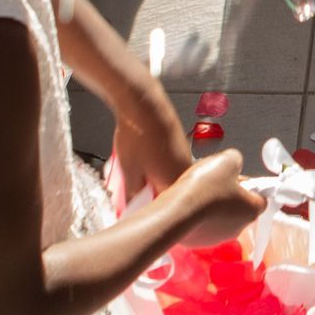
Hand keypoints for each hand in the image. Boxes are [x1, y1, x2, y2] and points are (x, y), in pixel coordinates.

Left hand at [113, 85, 191, 204]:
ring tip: (133, 168)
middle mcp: (185, 172)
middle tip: (129, 187)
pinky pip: (168, 162)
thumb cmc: (138, 135)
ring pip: (167, 176)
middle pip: (167, 192)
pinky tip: (141, 155)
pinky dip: (155, 163)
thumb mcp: (129, 172)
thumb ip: (133, 195)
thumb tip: (133, 205)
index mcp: (174, 183)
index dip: (145, 208)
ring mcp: (184, 157)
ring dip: (151, 177)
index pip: (163, 207)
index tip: (132, 207)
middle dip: (148, 192)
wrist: (144, 105)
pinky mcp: (180, 145)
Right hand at [171, 149, 266, 249]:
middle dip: (230, 195)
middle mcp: (239, 228)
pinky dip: (199, 217)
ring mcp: (218, 238)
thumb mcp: (228, 160)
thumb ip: (236, 161)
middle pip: (240, 208)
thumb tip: (233, 165)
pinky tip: (189, 206)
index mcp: (252, 210)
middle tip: (215, 183)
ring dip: (213, 207)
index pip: (261, 198)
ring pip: (221, 219)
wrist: (177, 209)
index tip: (235, 178)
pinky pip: (203, 227)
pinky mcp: (200, 243)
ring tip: (198, 194)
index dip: (249, 185)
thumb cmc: (206, 186)